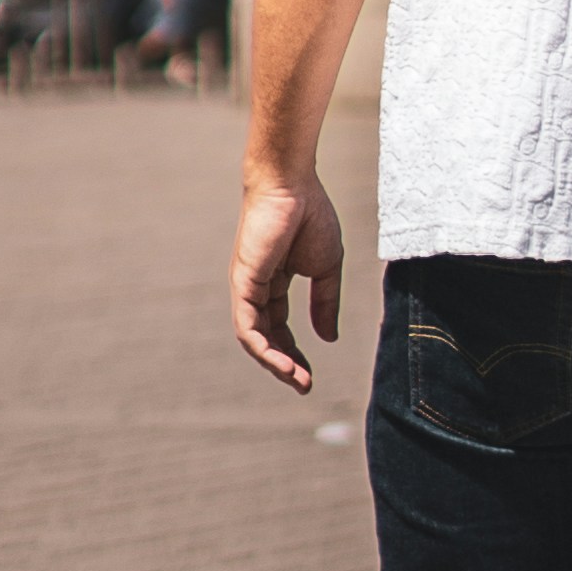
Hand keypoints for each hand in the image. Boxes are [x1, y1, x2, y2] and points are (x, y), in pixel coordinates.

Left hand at [231, 171, 345, 393]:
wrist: (294, 185)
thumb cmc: (311, 215)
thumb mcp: (326, 268)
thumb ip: (326, 302)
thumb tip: (328, 339)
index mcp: (276, 283)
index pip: (280, 328)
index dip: (295, 353)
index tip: (311, 375)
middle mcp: (256, 289)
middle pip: (266, 338)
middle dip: (285, 364)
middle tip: (305, 386)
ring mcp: (247, 287)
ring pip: (254, 338)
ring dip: (274, 363)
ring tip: (297, 380)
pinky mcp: (243, 283)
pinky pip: (247, 325)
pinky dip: (262, 347)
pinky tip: (279, 363)